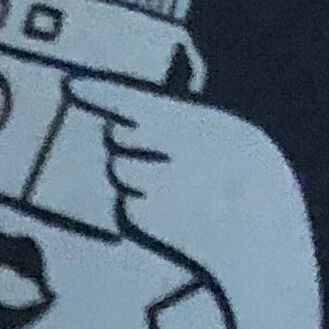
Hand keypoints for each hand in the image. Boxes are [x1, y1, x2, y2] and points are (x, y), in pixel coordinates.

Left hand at [67, 83, 321, 328]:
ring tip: (175, 186)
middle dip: (126, 137)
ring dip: (133, 171)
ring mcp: (150, 191)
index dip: (100, 91)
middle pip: (118, 134)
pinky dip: (139, 204)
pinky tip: (172, 213)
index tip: (70, 85)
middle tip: (162, 152)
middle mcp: (167, 158)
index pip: (136, 102)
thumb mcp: (230, 135)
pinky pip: (123, 202)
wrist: (258, 243)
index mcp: (198, 127)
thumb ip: (178, 122)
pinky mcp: (137, 219)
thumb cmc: (250, 182)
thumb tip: (123, 121)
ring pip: (118, 167)